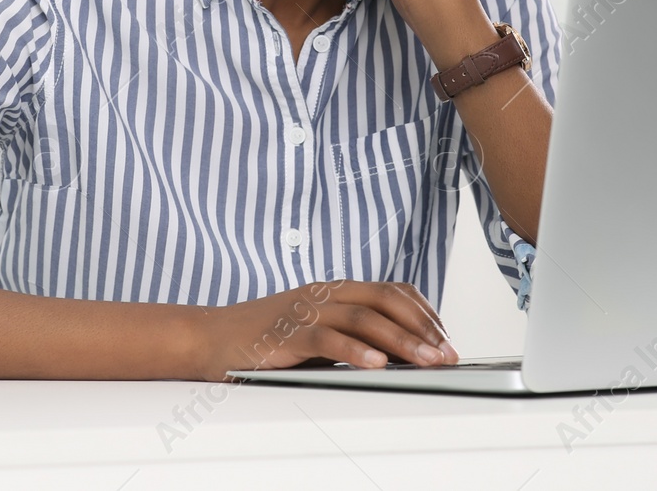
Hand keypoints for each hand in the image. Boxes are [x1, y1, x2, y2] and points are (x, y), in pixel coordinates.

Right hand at [188, 280, 458, 381]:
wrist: (209, 337)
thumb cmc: (264, 339)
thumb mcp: (316, 334)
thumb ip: (351, 337)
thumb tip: (398, 357)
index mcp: (335, 291)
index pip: (392, 291)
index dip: (424, 313)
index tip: (445, 338)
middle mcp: (325, 293)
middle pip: (386, 299)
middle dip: (422, 328)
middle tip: (446, 354)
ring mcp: (306, 309)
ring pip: (365, 317)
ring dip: (402, 341)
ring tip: (426, 362)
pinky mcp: (288, 332)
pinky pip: (328, 337)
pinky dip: (357, 350)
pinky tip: (377, 365)